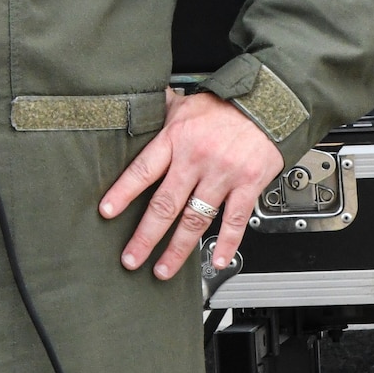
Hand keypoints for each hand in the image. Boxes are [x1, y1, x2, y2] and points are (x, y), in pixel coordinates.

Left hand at [99, 88, 282, 279]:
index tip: (107, 212)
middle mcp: (196, 159)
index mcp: (176, 138)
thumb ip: (159, 112)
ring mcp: (223, 174)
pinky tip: (218, 261)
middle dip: (146, 236)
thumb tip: (134, 105)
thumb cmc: (224, 105)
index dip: (123, 193)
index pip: (143, 169)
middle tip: (131, 258)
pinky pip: (235, 220)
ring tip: (163, 269)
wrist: (267, 103)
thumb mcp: (184, 103)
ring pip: (196, 219)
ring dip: (178, 249)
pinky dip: (227, 244)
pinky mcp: (248, 184)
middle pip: (166, 204)